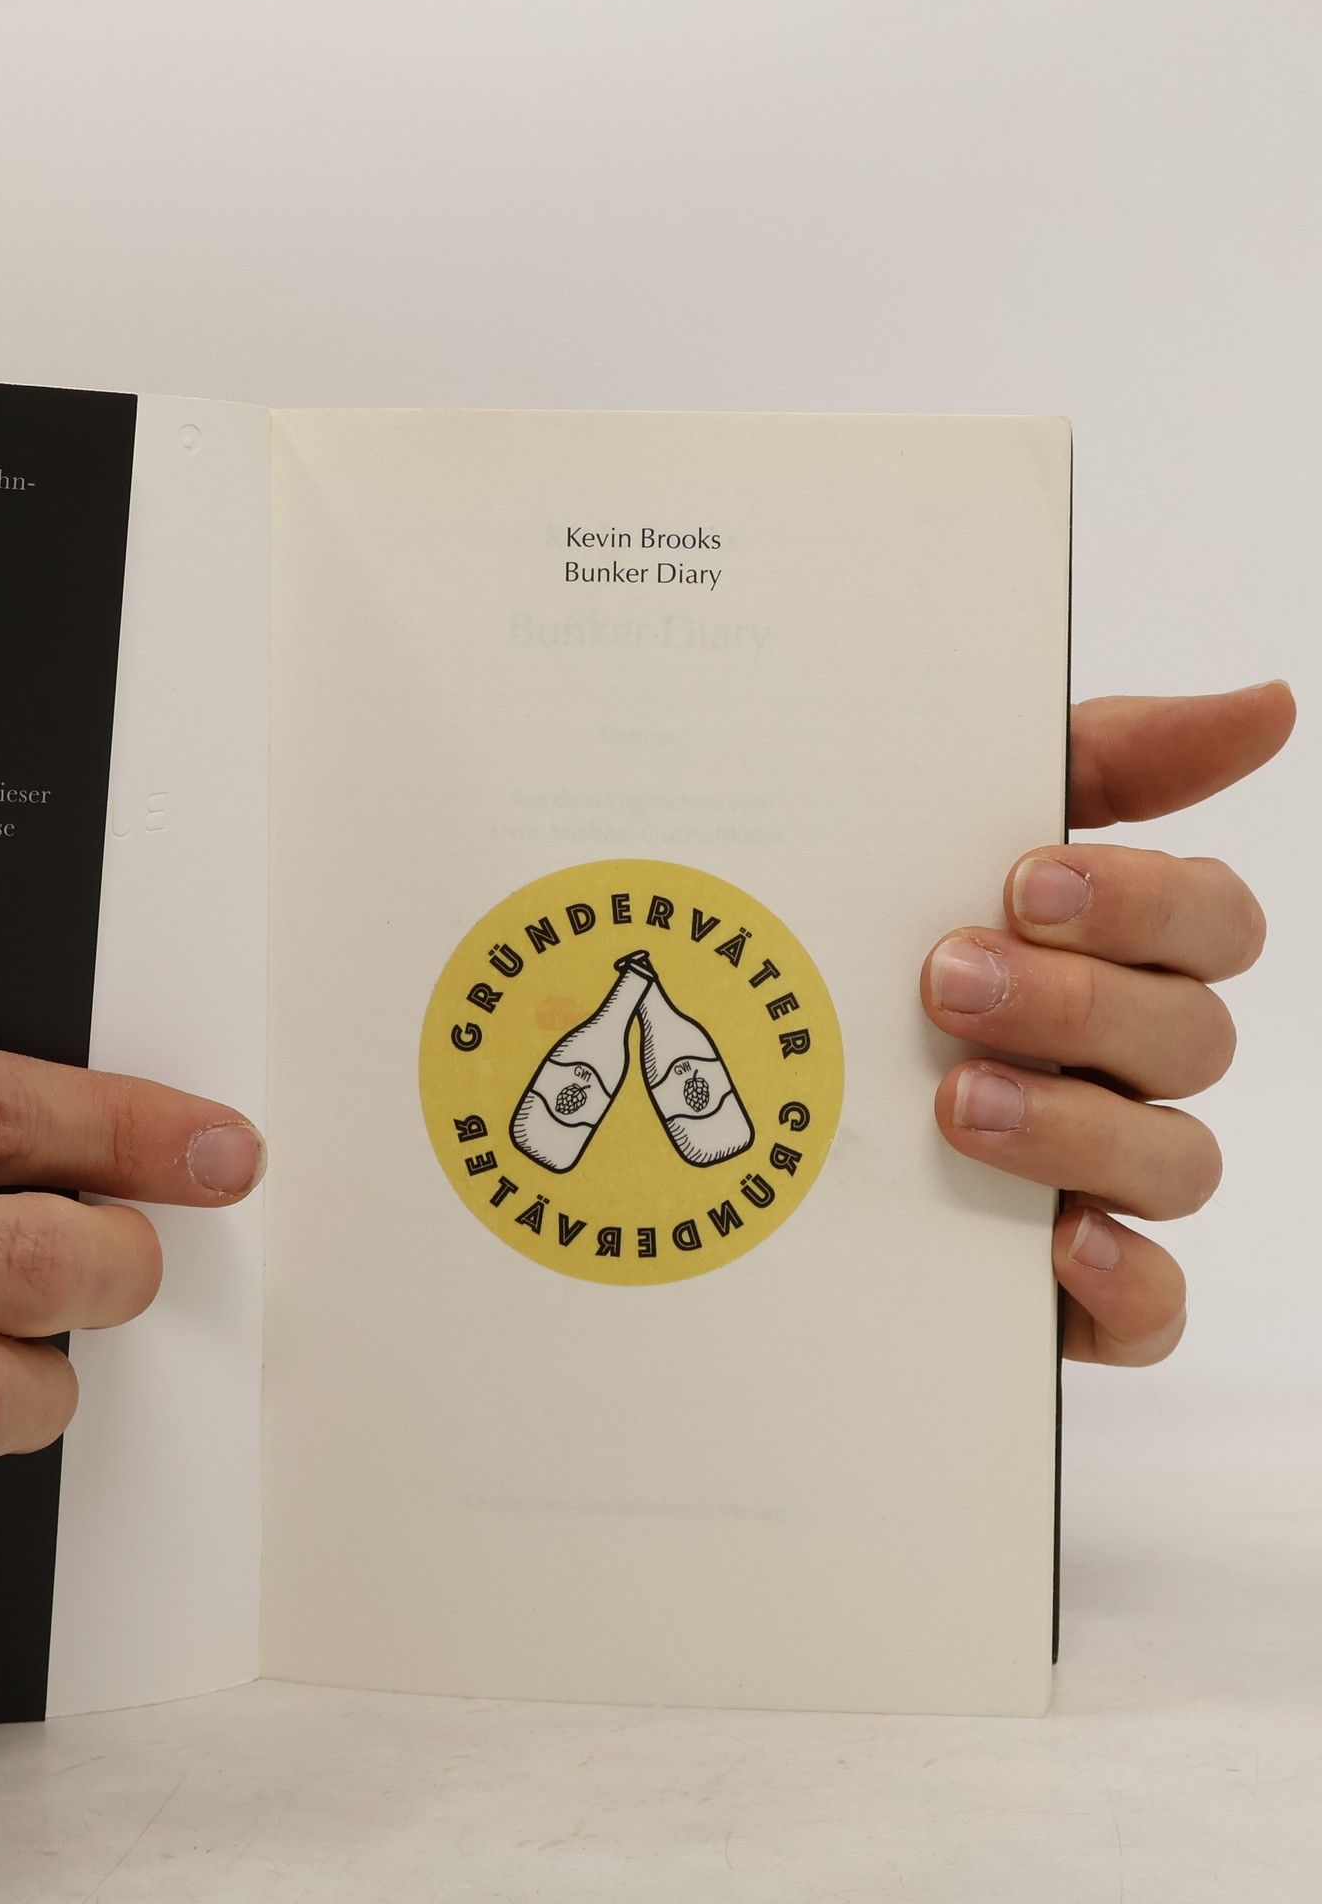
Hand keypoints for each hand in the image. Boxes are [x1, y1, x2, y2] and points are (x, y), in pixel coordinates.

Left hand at [921, 681, 1294, 1365]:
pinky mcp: (1065, 1285)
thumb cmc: (871, 935)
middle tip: (946, 981)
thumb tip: (1269, 702)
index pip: (1214, 922)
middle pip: (1191, 1037)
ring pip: (1181, 1163)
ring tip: (957, 1102)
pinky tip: (1061, 1243)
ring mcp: (1104, 1175)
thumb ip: (1101, 761)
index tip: (1024, 880)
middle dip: (1077, 1005)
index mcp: (1119, 955)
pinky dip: (1128, 1286)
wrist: (742, 1067)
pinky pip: (1152, 1310)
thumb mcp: (949, 826)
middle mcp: (1127, 1064)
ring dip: (1080, 1129)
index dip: (1143, 902)